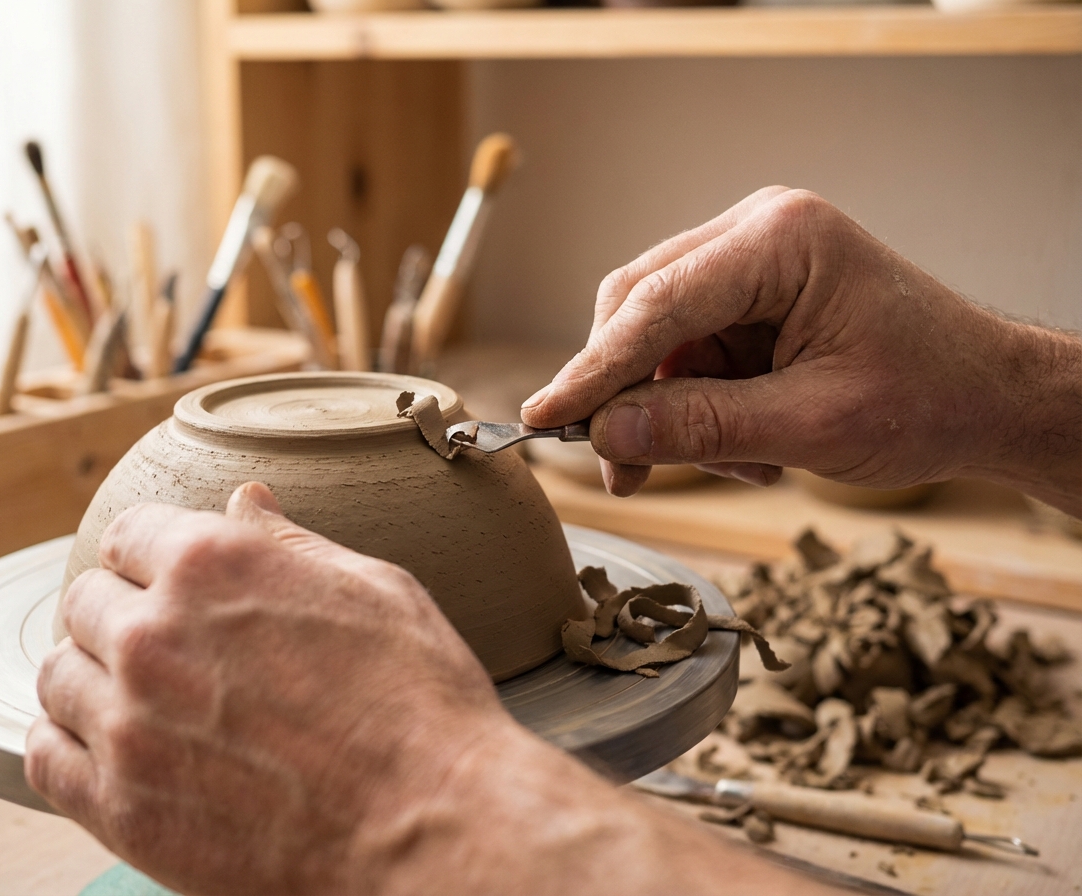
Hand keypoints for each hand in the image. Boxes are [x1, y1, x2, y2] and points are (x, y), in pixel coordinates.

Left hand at [26, 482, 502, 894]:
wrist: (427, 821)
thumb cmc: (417, 701)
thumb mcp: (371, 589)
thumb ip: (289, 543)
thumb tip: (245, 503)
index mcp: (213, 564)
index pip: (129, 534)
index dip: (152, 554)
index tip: (167, 577)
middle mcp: (154, 634)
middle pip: (86, 602)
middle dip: (123, 612)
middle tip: (170, 646)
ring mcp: (129, 724)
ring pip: (58, 675)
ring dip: (93, 676)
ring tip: (142, 697)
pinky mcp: (121, 806)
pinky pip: (46, 757)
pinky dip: (68, 742)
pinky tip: (108, 745)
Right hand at [521, 188, 1080, 512]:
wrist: (990, 397)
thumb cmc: (930, 396)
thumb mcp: (813, 424)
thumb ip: (703, 427)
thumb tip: (606, 434)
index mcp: (780, 240)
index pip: (656, 303)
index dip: (593, 367)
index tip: (544, 416)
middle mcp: (757, 234)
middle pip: (641, 307)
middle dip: (625, 393)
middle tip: (621, 469)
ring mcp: (752, 264)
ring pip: (658, 338)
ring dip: (669, 411)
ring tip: (730, 467)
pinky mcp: (752, 300)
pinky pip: (689, 355)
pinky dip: (698, 409)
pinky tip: (745, 449)